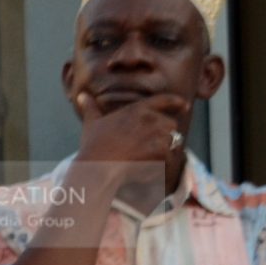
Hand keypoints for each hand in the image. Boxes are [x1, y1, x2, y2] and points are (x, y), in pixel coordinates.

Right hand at [69, 90, 189, 210]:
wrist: (98, 166)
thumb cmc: (93, 145)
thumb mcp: (91, 123)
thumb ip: (90, 108)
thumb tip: (81, 96)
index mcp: (137, 109)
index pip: (164, 100)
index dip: (177, 102)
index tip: (184, 106)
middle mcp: (151, 118)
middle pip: (170, 124)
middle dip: (164, 135)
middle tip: (148, 148)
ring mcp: (157, 134)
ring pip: (172, 141)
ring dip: (164, 150)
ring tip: (147, 159)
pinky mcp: (161, 150)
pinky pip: (169, 157)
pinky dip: (161, 164)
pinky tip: (146, 168)